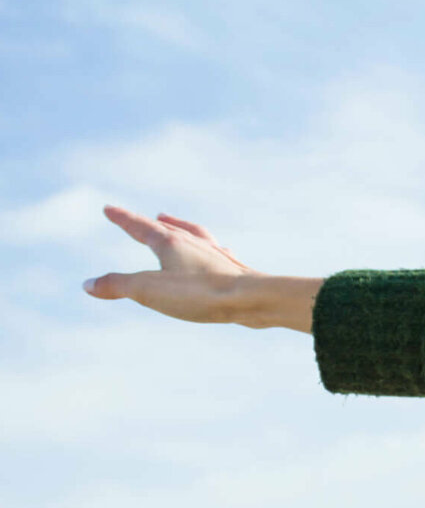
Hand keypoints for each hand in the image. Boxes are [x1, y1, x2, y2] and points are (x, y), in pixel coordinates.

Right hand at [84, 206, 314, 330]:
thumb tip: (87, 284)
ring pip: (195, 235)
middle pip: (168, 229)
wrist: (254, 299)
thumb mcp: (149, 291)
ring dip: (180, 227)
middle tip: (143, 217)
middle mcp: (195, 243)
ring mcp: (216, 254)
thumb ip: (118, 285)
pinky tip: (218, 250)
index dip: (123, 219)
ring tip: (172, 223)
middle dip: (150, 224)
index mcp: (171, 243)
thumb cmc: (200, 293)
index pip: (140, 227)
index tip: (109, 208)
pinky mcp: (233, 270)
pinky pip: (216, 251)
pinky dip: (208, 247)